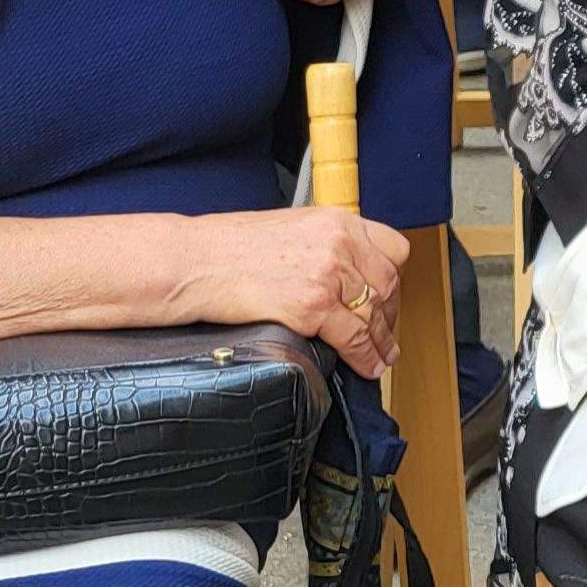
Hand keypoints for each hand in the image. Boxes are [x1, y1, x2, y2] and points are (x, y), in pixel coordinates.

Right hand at [174, 208, 409, 375]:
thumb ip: (324, 245)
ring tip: (381, 357)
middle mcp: (340, 243)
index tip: (389, 298)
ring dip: (381, 340)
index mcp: (337, 220)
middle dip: (389, 314)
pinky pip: (354, 337)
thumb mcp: (290, 229)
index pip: (393, 249)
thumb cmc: (228, 247)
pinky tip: (366, 366)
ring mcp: (328, 274)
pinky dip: (365, 356)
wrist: (192, 260)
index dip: (394, 279)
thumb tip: (344, 272)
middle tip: (384, 333)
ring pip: (374, 314)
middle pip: (388, 284)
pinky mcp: (311, 305)